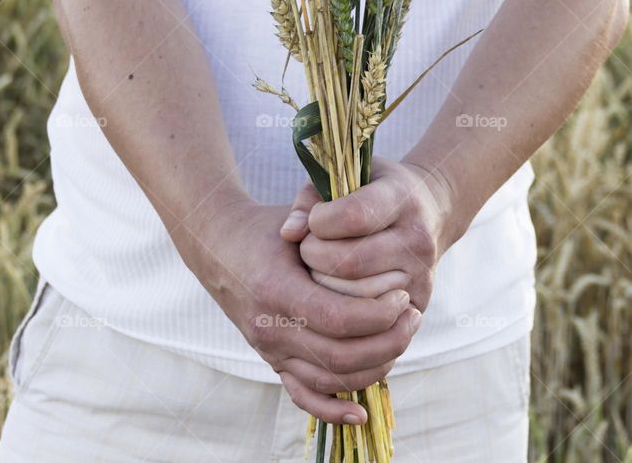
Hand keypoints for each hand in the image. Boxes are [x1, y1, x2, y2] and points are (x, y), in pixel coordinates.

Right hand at [190, 200, 420, 424]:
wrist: (218, 245)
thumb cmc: (265, 229)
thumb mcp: (295, 219)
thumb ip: (326, 226)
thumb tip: (366, 236)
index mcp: (276, 290)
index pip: (338, 318)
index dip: (378, 314)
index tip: (403, 296)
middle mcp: (269, 327)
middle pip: (339, 357)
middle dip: (388, 341)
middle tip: (413, 316)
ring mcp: (269, 349)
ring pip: (329, 380)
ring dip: (375, 367)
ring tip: (402, 337)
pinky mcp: (271, 360)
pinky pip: (302, 395)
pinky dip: (332, 410)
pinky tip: (361, 412)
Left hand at [280, 159, 458, 313]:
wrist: (430, 210)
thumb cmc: (372, 192)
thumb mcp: (345, 178)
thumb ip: (310, 200)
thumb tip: (288, 234)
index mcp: (400, 197)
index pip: (353, 216)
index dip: (320, 221)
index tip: (315, 219)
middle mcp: (416, 237)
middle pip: (350, 262)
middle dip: (315, 258)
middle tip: (309, 250)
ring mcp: (421, 272)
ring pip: (357, 296)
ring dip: (326, 286)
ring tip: (323, 269)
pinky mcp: (419, 300)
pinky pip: (372, 318)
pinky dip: (346, 307)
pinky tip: (338, 289)